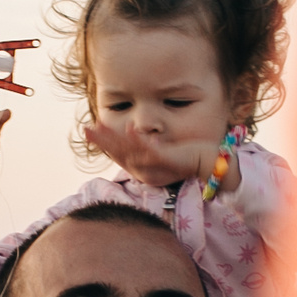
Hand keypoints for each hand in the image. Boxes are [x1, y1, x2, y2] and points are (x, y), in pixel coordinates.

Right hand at [83, 117, 209, 187]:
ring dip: (112, 138)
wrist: (211, 165)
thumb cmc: (189, 157)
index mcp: (143, 169)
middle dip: (101, 141)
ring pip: (129, 151)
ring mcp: (155, 166)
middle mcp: (146, 171)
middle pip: (118, 154)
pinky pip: (149, 149)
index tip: (91, 132)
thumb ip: (150, 147)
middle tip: (85, 130)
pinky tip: (129, 127)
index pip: (118, 155)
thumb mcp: (165, 152)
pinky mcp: (167, 159)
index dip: (104, 143)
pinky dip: (138, 138)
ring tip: (99, 125)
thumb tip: (136, 135)